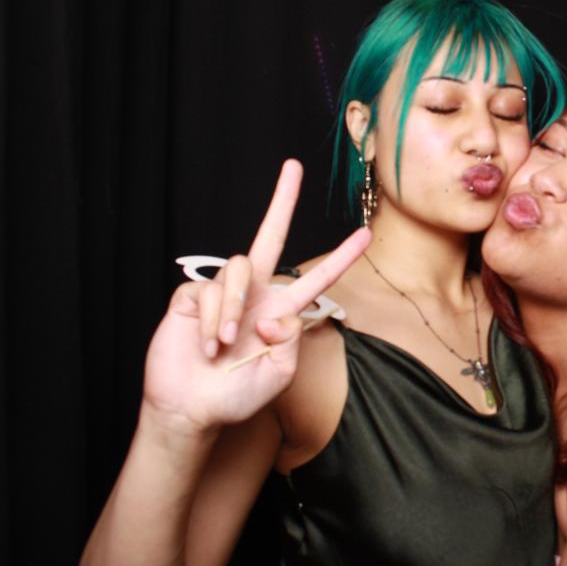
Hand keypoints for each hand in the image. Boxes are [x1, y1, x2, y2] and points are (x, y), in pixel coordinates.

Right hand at [141, 159, 370, 434]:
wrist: (192, 409)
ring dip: (233, 308)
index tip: (364, 235)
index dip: (342, 257)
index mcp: (281, 310)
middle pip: (271, 237)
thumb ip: (291, 340)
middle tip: (294, 167)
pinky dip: (212, 317)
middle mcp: (255, 294)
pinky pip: (208, 289)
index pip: (318, 278)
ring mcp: (224, 293)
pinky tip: (208, 343)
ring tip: (225, 344)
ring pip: (238, 268)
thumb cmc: (237, 395)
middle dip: (282, 202)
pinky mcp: (191, 296)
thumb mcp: (279, 374)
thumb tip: (278, 313)